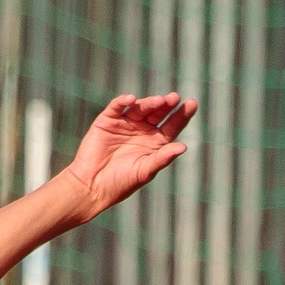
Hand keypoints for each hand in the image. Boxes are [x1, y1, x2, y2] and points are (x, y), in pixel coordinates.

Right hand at [61, 92, 194, 216]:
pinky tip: (131, 99)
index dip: (182, 115)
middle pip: (158, 113)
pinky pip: (116, 107)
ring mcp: (125, 124)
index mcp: (155, 142)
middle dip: (167, 105)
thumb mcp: (145, 171)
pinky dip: (123, 101)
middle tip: (175, 98)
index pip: (172, 125)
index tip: (192, 104)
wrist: (91, 186)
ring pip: (140, 108)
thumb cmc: (121, 183)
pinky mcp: (107, 121)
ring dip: (149, 103)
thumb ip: (163, 158)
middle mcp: (142, 130)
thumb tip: (183, 147)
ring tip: (159, 101)